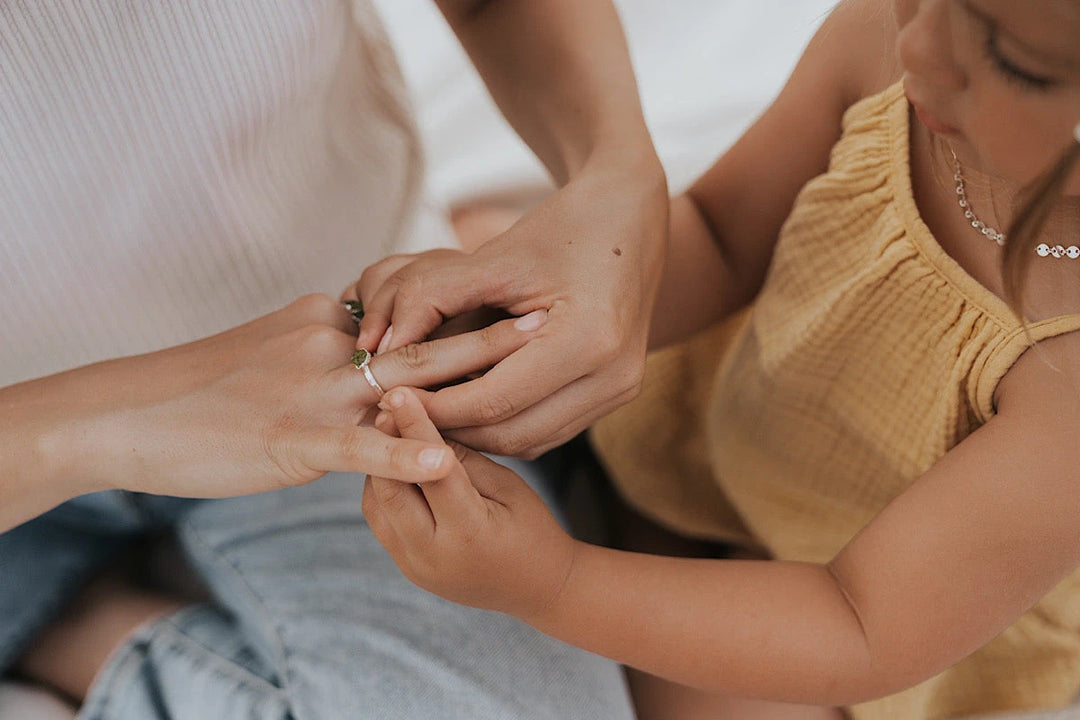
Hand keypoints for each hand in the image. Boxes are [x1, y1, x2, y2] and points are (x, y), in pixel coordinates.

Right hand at [41, 294, 545, 500]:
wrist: (128, 412)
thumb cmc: (200, 387)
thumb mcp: (270, 349)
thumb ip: (321, 346)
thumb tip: (362, 344)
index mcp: (322, 322)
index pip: (404, 314)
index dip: (463, 312)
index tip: (516, 298)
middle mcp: (326, 346)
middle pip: (421, 337)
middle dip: (488, 329)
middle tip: (549, 314)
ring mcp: (311, 392)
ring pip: (402, 385)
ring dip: (470, 380)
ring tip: (529, 367)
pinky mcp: (291, 440)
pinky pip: (357, 447)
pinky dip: (404, 454)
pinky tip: (447, 460)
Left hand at [344, 160, 668, 457]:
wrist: (629, 216)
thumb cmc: (561, 227)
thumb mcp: (492, 256)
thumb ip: (429, 298)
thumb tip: (375, 348)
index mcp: (587, 340)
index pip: (492, 402)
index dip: (433, 407)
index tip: (384, 397)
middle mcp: (613, 376)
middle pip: (511, 434)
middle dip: (449, 429)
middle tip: (398, 411)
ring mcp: (620, 390)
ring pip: (529, 441)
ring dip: (475, 433)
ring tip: (425, 409)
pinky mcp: (617, 394)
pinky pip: (548, 430)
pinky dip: (503, 425)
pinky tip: (467, 403)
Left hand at [362, 387, 577, 622]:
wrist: (538, 589)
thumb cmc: (533, 530)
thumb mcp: (508, 486)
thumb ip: (464, 458)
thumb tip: (423, 422)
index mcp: (470, 534)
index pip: (432, 471)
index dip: (413, 428)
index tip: (399, 393)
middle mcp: (433, 556)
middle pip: (390, 491)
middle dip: (384, 444)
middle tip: (386, 406)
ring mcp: (415, 567)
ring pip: (376, 505)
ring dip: (379, 467)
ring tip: (389, 432)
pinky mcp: (406, 569)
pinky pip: (381, 521)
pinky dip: (383, 489)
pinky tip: (396, 465)